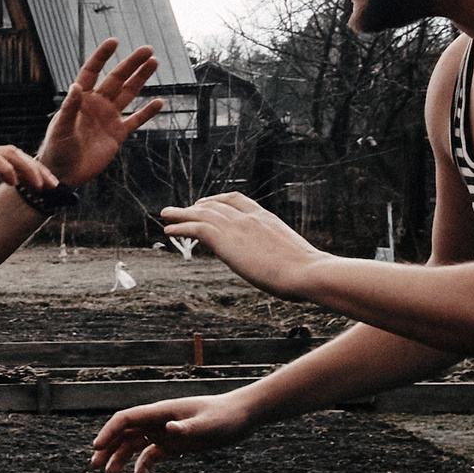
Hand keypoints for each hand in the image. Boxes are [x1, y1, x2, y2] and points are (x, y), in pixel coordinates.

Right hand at [0, 144, 56, 220]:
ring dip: (30, 170)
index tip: (42, 187)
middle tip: (53, 185)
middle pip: (14, 154)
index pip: (6, 160)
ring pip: (9, 154)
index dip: (27, 172)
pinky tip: (18, 184)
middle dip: (37, 169)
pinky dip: (9, 171)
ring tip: (43, 185)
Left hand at [37, 40, 164, 183]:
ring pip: (128, 93)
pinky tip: (159, 102)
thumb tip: (76, 87)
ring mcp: (109, 118)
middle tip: (147, 50)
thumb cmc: (56, 150)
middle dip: (131, 64)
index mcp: (80, 99)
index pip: (92, 72)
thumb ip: (69, 108)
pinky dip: (147, 112)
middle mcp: (97, 104)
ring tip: (154, 63)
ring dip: (141, 79)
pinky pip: (135, 120)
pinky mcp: (118, 134)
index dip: (102, 57)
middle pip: (117, 79)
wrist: (64, 174)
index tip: (114, 41)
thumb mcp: (60, 128)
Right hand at [89, 391, 260, 472]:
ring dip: (120, 458)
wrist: (242, 417)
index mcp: (162, 411)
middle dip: (108, 448)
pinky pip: (151, 455)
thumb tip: (168, 430)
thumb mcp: (209, 423)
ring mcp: (164, 432)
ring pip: (134, 445)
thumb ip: (188, 427)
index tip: (97, 448)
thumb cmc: (226, 416)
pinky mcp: (173, 444)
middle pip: (124, 433)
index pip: (127, 419)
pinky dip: (142, 466)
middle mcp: (159, 421)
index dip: (109, 432)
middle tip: (95, 466)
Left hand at [158, 193, 319, 296]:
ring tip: (166, 215)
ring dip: (181, 214)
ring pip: (202, 214)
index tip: (207, 203)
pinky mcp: (226, 239)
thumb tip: (283, 267)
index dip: (219, 200)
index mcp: (266, 218)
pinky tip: (169, 230)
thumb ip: (280, 255)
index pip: (237, 200)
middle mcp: (250, 218)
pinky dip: (180, 227)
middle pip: (216, 205)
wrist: (307, 272)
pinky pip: (196, 228)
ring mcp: (238, 226)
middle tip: (183, 210)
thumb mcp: (293, 256)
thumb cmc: (307, 272)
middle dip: (197, 206)